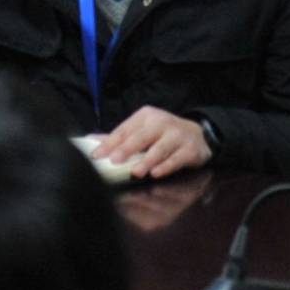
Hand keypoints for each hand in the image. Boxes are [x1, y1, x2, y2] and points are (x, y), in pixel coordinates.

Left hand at [90, 106, 213, 179]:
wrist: (198, 134)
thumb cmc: (163, 134)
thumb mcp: (143, 130)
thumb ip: (120, 137)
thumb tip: (91, 139)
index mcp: (146, 116)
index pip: (125, 130)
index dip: (110, 143)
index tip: (97, 155)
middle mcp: (162, 122)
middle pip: (141, 137)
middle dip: (127, 149)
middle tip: (114, 160)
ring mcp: (177, 135)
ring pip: (160, 148)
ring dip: (147, 160)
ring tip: (135, 172)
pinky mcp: (190, 149)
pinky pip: (177, 159)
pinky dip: (166, 166)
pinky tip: (156, 173)